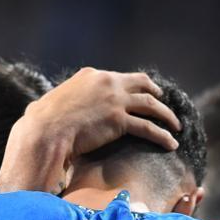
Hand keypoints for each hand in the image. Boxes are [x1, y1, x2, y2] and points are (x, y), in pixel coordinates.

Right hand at [0, 68, 179, 193]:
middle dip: (156, 93)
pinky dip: (162, 136)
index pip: (118, 77)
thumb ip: (67, 100)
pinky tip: (171, 144)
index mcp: (91, 75)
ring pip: (151, 105)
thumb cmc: (42, 121)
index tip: (140, 92)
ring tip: (176, 126)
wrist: (44, 130)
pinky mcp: (119, 120)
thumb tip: (57, 109)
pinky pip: (148, 128)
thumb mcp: (56, 101)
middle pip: (142, 84)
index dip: (132, 85)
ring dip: (167, 115)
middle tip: (163, 101)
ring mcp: (115, 100)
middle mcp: (107, 82)